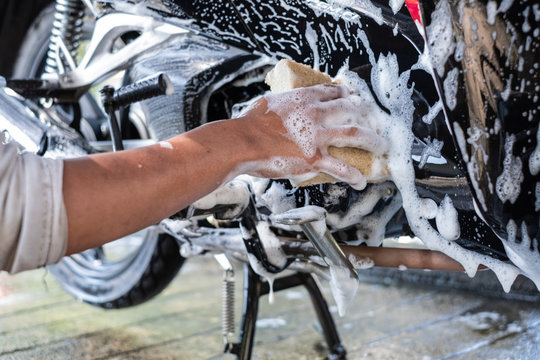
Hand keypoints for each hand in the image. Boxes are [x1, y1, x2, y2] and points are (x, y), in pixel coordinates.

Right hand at [237, 84, 387, 189]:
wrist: (243, 143)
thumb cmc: (249, 125)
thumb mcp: (267, 104)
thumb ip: (281, 105)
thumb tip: (277, 107)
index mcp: (304, 99)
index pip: (333, 92)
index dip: (347, 95)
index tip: (353, 98)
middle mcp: (316, 114)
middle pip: (351, 110)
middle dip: (368, 115)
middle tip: (376, 121)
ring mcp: (318, 136)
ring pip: (356, 135)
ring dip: (373, 141)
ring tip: (382, 147)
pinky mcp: (315, 158)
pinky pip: (342, 168)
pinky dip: (354, 175)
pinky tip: (361, 181)